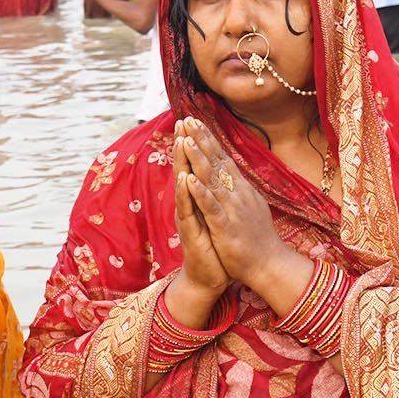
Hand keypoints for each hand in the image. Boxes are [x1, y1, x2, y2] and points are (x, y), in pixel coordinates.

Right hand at [171, 130, 229, 295]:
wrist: (209, 277)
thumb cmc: (214, 246)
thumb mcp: (215, 215)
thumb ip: (212, 195)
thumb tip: (217, 174)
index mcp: (197, 200)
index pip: (194, 166)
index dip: (193, 144)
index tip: (193, 120)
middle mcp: (189, 206)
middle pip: (185, 169)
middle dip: (184, 145)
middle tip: (182, 121)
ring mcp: (188, 219)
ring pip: (183, 186)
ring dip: (182, 163)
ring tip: (181, 141)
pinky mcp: (191, 233)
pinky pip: (189, 210)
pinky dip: (187, 194)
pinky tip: (185, 178)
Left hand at [175, 118, 285, 293]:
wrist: (268, 264)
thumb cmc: (257, 238)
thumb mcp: (250, 206)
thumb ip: (240, 188)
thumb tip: (233, 172)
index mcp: (241, 189)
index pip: (222, 159)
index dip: (208, 140)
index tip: (195, 122)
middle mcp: (237, 193)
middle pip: (217, 162)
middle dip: (202, 140)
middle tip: (188, 120)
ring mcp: (232, 208)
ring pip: (213, 179)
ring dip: (199, 159)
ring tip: (187, 140)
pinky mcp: (226, 226)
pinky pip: (211, 207)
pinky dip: (200, 193)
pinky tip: (190, 179)